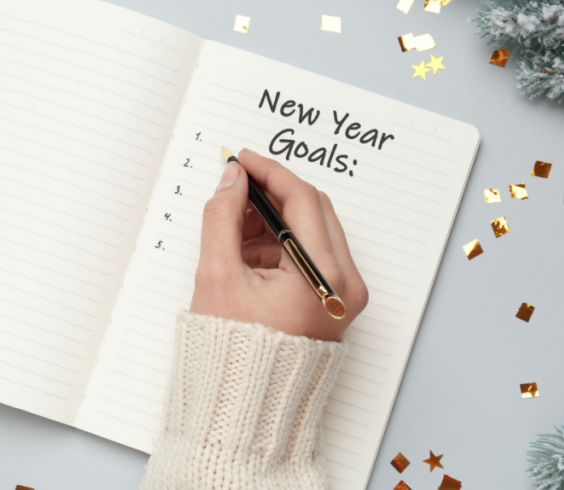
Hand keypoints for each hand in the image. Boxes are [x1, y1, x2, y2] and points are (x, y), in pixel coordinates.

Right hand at [190, 149, 367, 340]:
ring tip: (233, 228)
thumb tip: (231, 180)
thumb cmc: (234, 353)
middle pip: (313, 210)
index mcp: (324, 277)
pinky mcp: (333, 300)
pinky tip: (247, 250)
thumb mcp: (218, 276)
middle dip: (272, 194)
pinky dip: (280, 243)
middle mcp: (345, 284)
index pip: (302, 200)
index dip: (268, 173)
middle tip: (235, 188)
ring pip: (312, 229)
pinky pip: (311, 254)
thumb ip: (222, 218)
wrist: (247, 404)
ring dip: (274, 219)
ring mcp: (343, 294)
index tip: (242, 160)